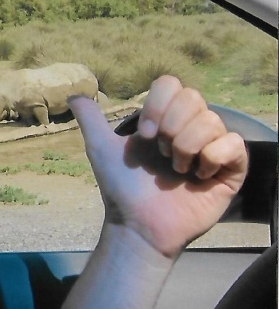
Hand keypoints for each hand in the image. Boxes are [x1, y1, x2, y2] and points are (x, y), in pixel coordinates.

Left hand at [69, 76, 247, 258]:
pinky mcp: (231, 170)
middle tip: (160, 154)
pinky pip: (235, 144)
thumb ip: (91, 118)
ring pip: (212, 120)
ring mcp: (211, 147)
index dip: (157, 106)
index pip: (171, 85)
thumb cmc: (121, 187)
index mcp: (163, 119)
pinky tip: (199, 175)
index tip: (143, 134)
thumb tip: (74, 94)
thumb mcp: (101, 147)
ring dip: (187, 146)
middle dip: (171, 126)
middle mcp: (190, 128)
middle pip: (193, 98)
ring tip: (177, 169)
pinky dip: (212, 156)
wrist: (138, 223)